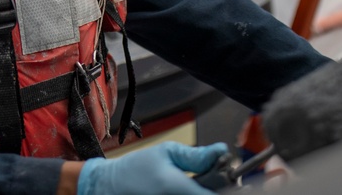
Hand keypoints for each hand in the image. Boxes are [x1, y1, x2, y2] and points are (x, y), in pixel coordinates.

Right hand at [77, 141, 228, 194]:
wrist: (109, 187)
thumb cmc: (136, 169)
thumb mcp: (165, 153)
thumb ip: (196, 155)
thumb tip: (222, 151)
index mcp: (178, 189)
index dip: (229, 188)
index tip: (233, 179)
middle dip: (217, 189)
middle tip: (217, 178)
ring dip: (204, 192)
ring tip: (196, 182)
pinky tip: (187, 189)